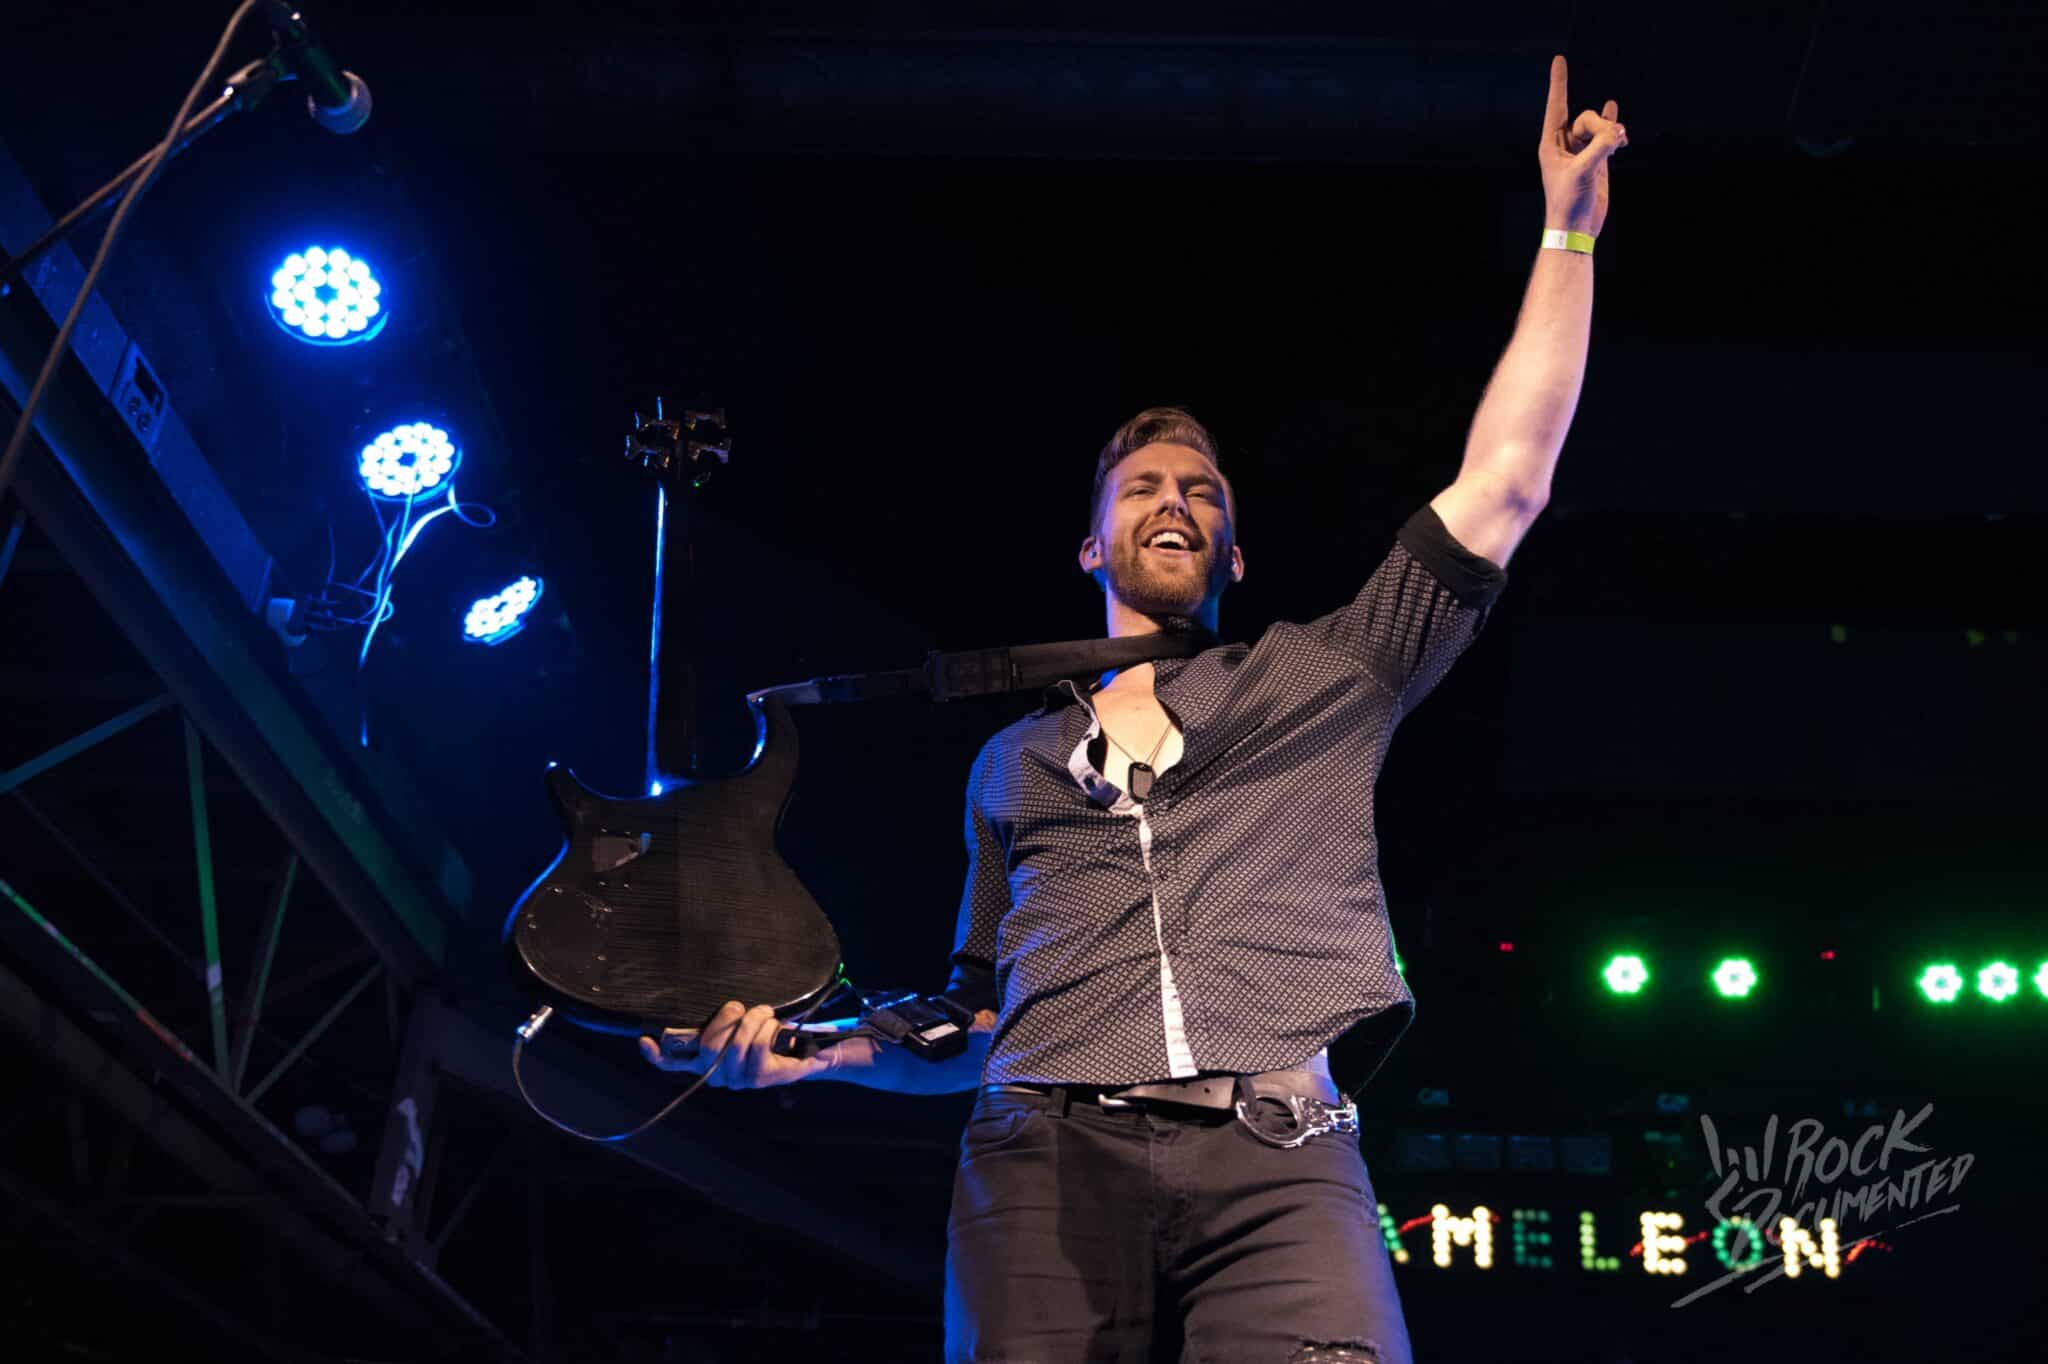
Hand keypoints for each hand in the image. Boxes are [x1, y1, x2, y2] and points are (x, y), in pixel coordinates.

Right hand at [637, 1000, 835, 1089]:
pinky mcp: (760, 1079)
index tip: (644, 1040)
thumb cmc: (768, 1033)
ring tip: (764, 1013)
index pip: (674, 1063)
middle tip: (741, 1007)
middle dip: (727, 1018)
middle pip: (709, 1044)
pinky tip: (775, 1025)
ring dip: (753, 1019)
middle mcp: (717, 1076)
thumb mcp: (741, 1023)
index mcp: (705, 1062)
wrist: (807, 1049)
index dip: (657, 1055)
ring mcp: (738, 1080)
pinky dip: (766, 1028)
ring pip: (736, 1043)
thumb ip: (722, 1020)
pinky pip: (757, 1046)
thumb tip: (716, 1007)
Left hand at [1538, 55, 1626, 237]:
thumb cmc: (1570, 202)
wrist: (1578, 228)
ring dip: (1611, 131)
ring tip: (1621, 142)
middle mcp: (1564, 145)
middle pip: (1585, 119)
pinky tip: (1614, 109)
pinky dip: (1613, 126)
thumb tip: (1617, 132)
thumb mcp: (1583, 173)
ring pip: (1599, 128)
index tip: (1559, 59)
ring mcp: (1581, 152)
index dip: (1558, 83)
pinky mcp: (1596, 161)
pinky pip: (1605, 136)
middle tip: (1612, 142)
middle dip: (1601, 126)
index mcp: (1551, 145)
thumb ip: (1600, 149)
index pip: (1555, 106)